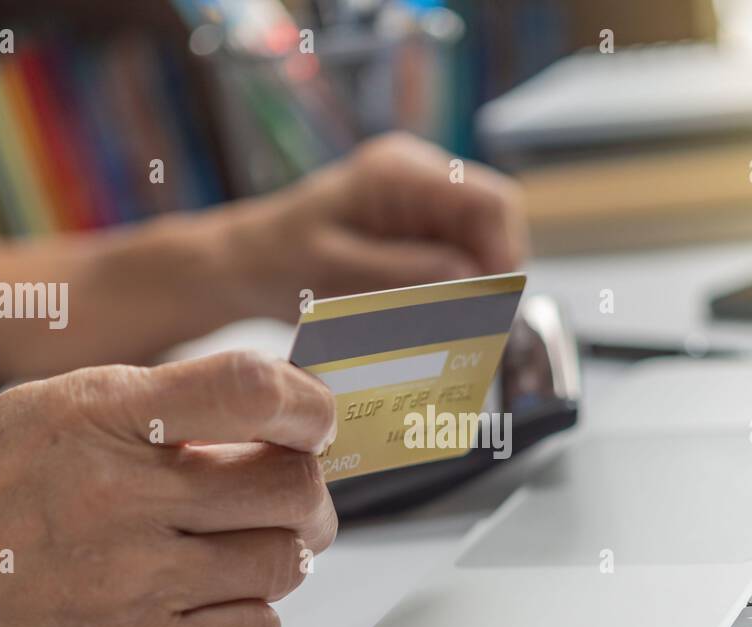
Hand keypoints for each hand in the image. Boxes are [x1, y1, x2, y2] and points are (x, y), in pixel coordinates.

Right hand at [0, 351, 336, 626]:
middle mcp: (122, 499)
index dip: (307, 405)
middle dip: (305, 491)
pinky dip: (252, 617)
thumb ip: (158, 404)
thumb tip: (274, 410)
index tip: (314, 421)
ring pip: (285, 563)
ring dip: (276, 554)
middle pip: (292, 489)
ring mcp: (134, 587)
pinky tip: (211, 603)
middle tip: (284, 499)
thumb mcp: (50, 411)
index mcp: (101, 418)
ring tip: (230, 551)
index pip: (248, 393)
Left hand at [217, 132, 528, 320]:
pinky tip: (434, 319)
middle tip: (473, 327)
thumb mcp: (337, 273)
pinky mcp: (418, 229)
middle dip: (488, 276)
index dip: (504, 253)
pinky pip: (458, 259)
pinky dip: (454, 292)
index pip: (490, 201)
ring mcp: (422, 202)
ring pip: (481, 246)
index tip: (490, 306)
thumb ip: (404, 272)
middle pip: (492, 224)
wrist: (247, 264)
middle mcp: (420, 177)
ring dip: (472, 288)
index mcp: (400, 172)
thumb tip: (470, 278)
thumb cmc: (279, 262)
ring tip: (450, 328)